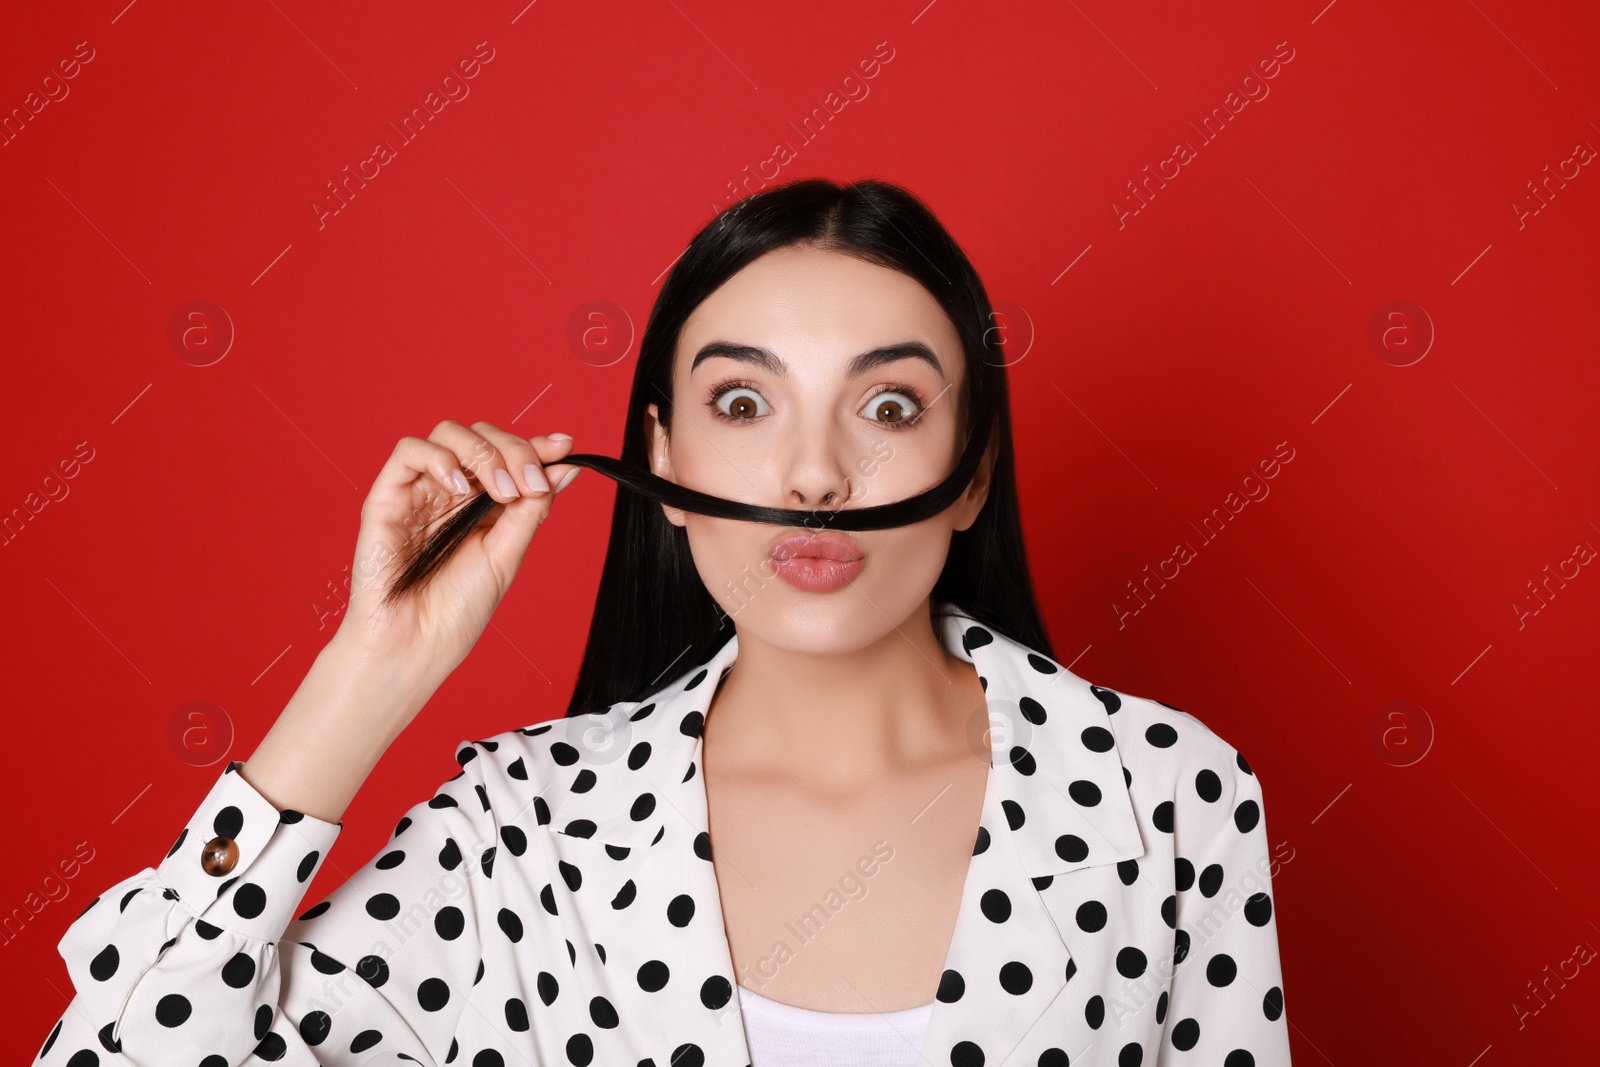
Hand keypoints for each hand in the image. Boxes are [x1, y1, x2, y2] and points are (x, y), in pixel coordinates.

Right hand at [331, 420, 579, 692]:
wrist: (415, 645)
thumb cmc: (456, 610)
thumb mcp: (507, 553)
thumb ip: (532, 508)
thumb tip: (567, 467)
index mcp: (483, 504)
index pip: (509, 455)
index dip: (537, 445)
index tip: (565, 447)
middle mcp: (452, 491)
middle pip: (483, 435)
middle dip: (516, 450)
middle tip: (530, 485)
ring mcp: (419, 491)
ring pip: (449, 432)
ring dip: (484, 453)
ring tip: (501, 491)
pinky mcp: (387, 496)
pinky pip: (408, 450)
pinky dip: (440, 458)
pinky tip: (461, 491)